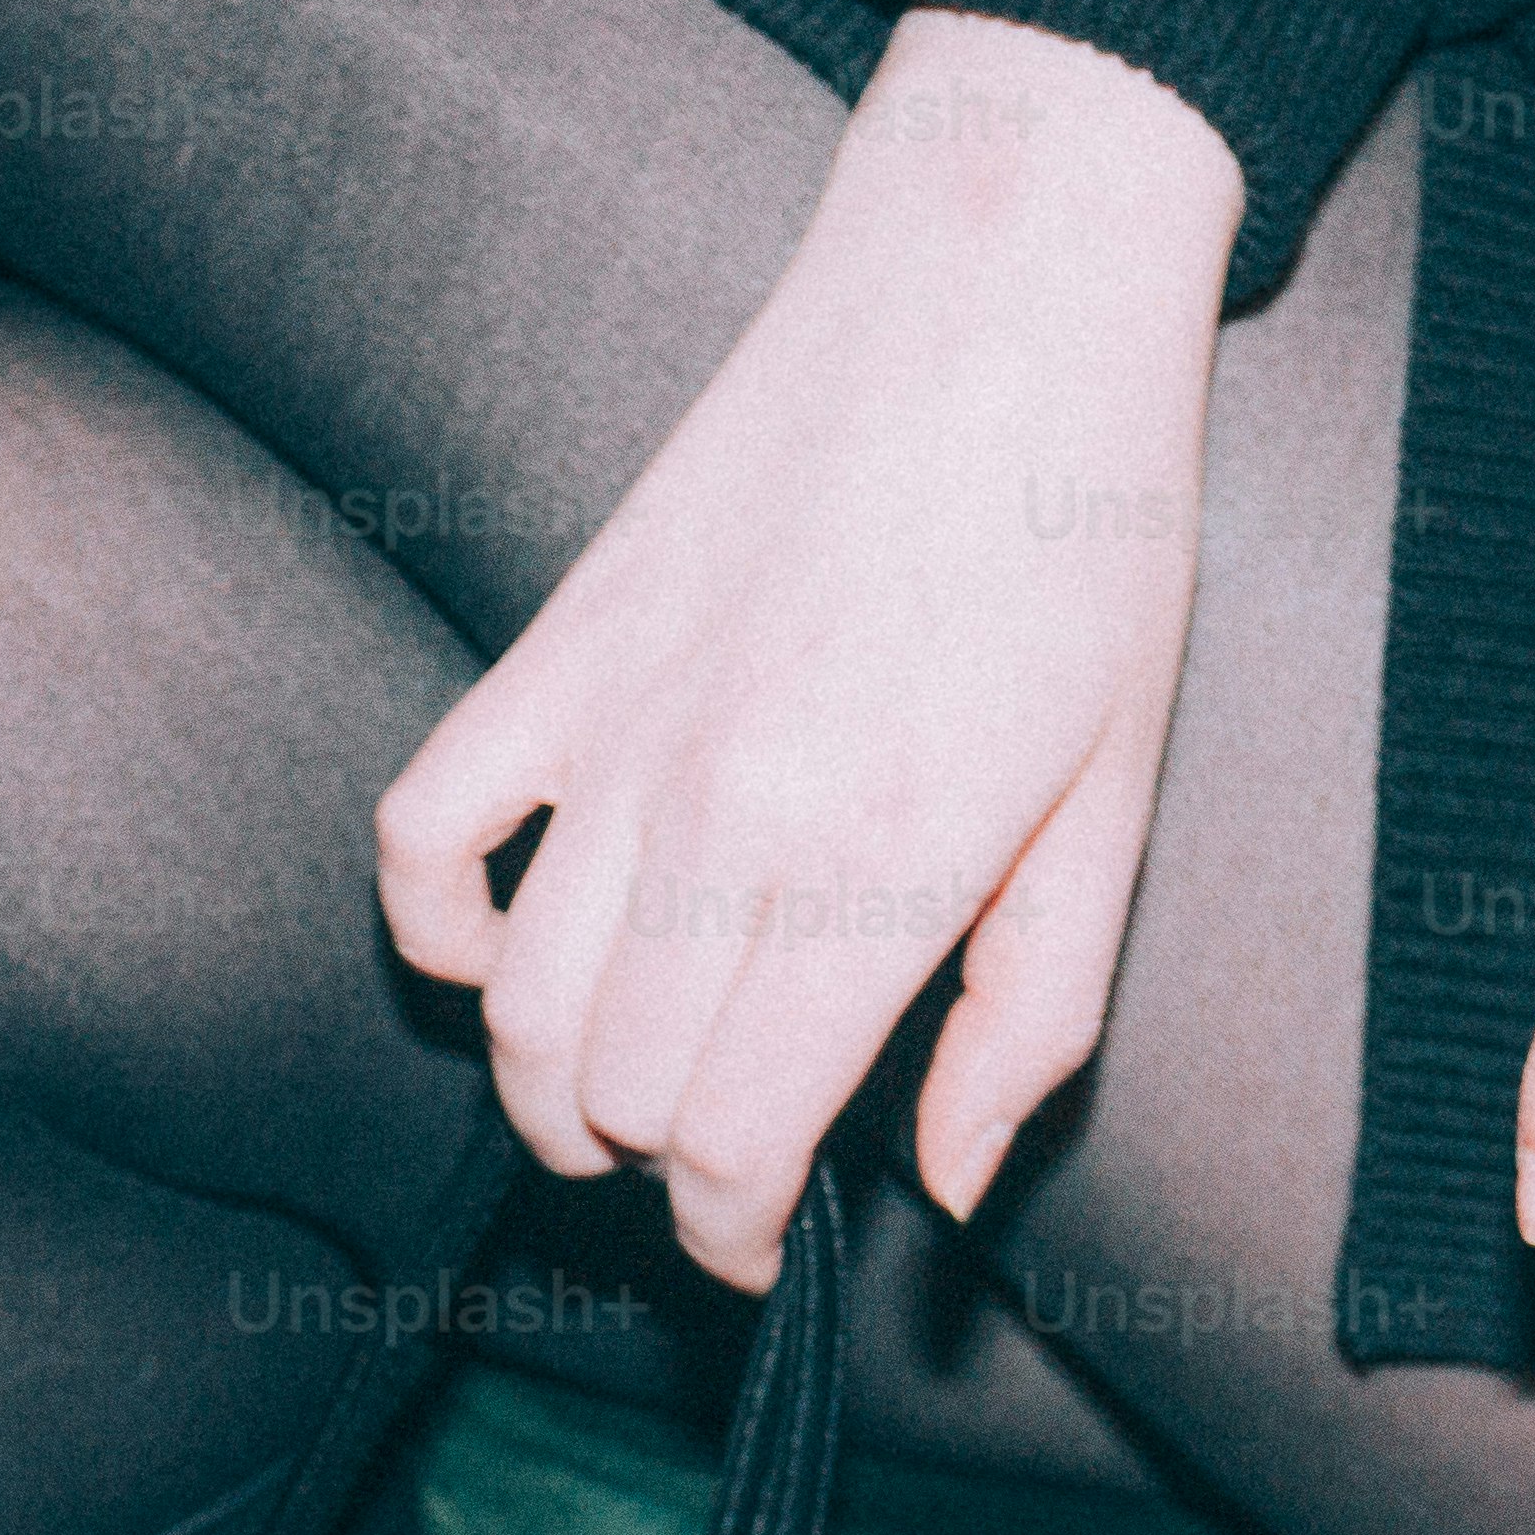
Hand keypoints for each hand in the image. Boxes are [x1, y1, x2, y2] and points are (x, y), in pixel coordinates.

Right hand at [374, 7, 1244, 1292]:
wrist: (1002, 294)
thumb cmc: (1084, 544)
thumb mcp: (1114, 809)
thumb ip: (1029, 1024)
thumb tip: (946, 1188)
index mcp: (873, 872)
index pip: (728, 1146)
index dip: (736, 1237)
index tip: (767, 1240)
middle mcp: (719, 818)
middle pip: (608, 1100)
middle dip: (659, 1172)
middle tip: (724, 1159)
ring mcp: (615, 733)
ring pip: (508, 1009)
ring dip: (550, 1093)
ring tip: (621, 1097)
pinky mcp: (554, 652)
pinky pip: (421, 834)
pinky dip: (435, 927)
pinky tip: (502, 953)